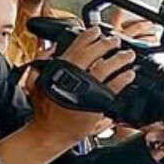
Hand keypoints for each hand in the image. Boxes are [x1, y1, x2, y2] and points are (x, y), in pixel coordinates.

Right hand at [28, 27, 135, 144]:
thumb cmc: (43, 110)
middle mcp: (72, 79)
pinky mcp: (96, 104)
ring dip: (119, 59)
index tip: (97, 30)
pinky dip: (122, 79)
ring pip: (105, 69)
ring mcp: (85, 91)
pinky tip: (129, 74)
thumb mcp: (34, 83)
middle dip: (106, 44)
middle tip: (115, 41)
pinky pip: (113, 88)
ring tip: (128, 55)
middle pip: (92, 55)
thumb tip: (50, 47)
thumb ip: (41, 63)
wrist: (50, 133)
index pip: (75, 47)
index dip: (87, 36)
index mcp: (57, 71)